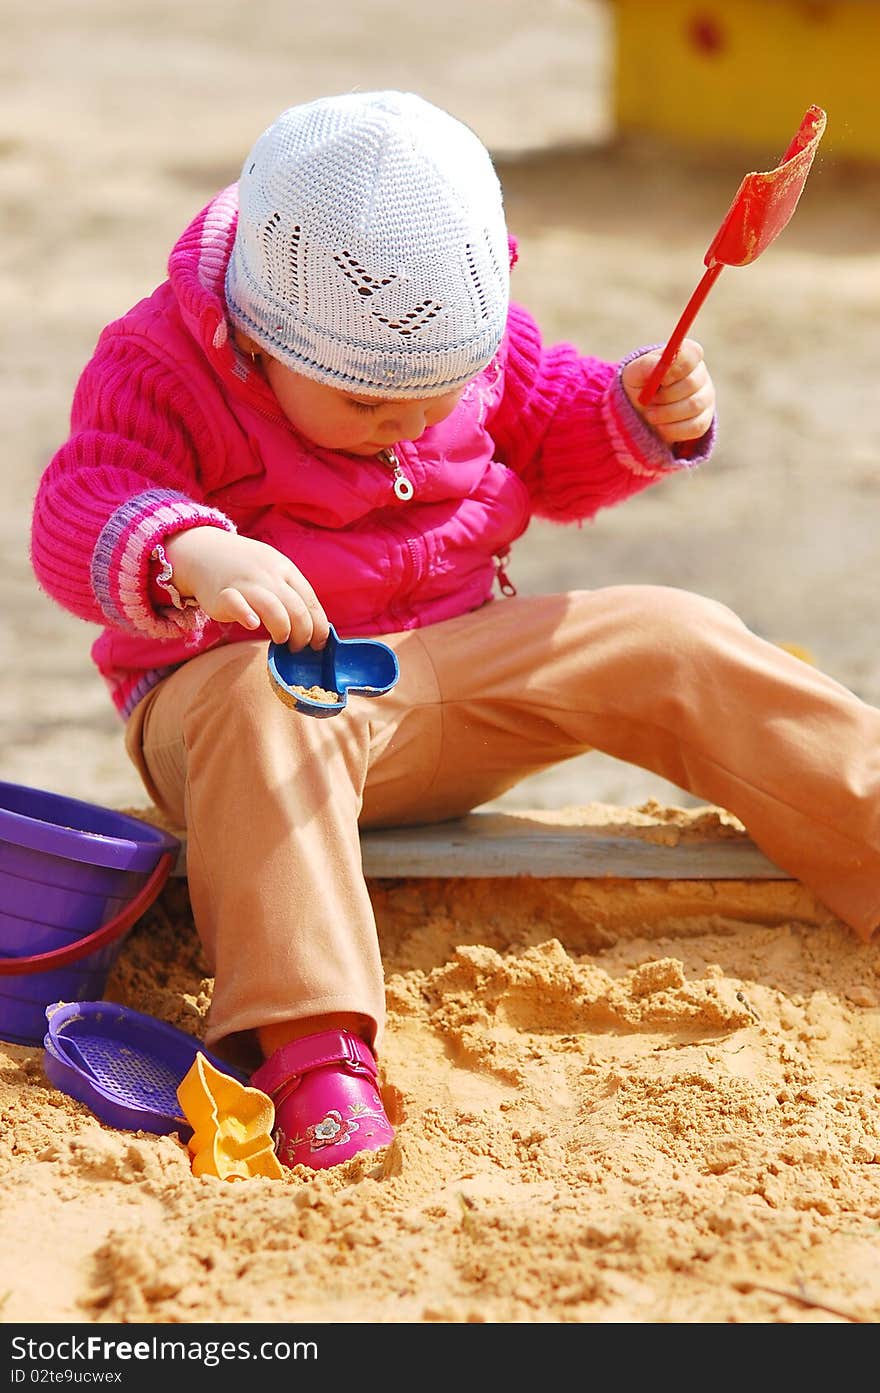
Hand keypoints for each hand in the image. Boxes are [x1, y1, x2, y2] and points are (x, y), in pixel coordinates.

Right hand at [162, 528, 329, 649]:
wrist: (204, 551)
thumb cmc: (244, 569)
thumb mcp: (272, 572)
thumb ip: (290, 593)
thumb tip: (313, 626)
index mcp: (285, 570)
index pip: (310, 601)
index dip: (318, 626)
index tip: (319, 644)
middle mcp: (269, 576)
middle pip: (296, 609)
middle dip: (303, 634)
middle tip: (298, 648)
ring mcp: (246, 583)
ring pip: (273, 608)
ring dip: (283, 630)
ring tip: (280, 640)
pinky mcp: (223, 594)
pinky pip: (237, 604)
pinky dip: (246, 615)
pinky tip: (252, 624)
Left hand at [621, 339, 714, 444]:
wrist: (642, 413)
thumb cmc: (640, 386)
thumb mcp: (634, 374)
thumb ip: (645, 365)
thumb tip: (658, 364)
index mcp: (686, 355)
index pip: (692, 354)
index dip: (675, 367)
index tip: (660, 379)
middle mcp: (700, 374)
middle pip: (691, 383)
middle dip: (665, 395)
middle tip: (648, 401)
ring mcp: (706, 398)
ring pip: (693, 406)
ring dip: (666, 413)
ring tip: (650, 414)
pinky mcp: (705, 420)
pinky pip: (694, 426)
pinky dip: (672, 429)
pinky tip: (661, 426)